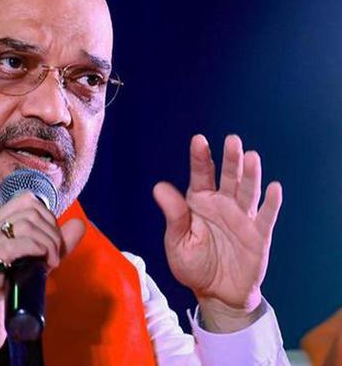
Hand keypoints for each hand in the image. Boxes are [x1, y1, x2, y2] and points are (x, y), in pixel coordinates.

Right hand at [0, 192, 84, 363]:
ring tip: (51, 263)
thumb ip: (53, 244)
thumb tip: (78, 224)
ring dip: (49, 243)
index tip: (53, 243)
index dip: (48, 218)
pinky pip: (17, 243)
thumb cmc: (0, 300)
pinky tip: (44, 265)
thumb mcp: (32, 266)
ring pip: (27, 224)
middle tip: (55, 256)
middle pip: (30, 210)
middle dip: (52, 231)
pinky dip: (38, 250)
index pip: (26, 200)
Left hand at [153, 135, 282, 331]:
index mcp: (199, 202)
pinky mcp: (258, 235)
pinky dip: (271, 203)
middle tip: (232, 140)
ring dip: (251, 175)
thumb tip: (159, 187)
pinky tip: (274, 188)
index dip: (200, 157)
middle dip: (231, 159)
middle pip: (228, 177)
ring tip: (251, 157)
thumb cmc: (193, 265)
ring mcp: (242, 218)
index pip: (201, 175)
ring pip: (248, 192)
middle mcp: (222, 205)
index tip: (199, 140)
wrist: (216, 293)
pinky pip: (265, 217)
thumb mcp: (177, 241)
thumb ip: (173, 215)